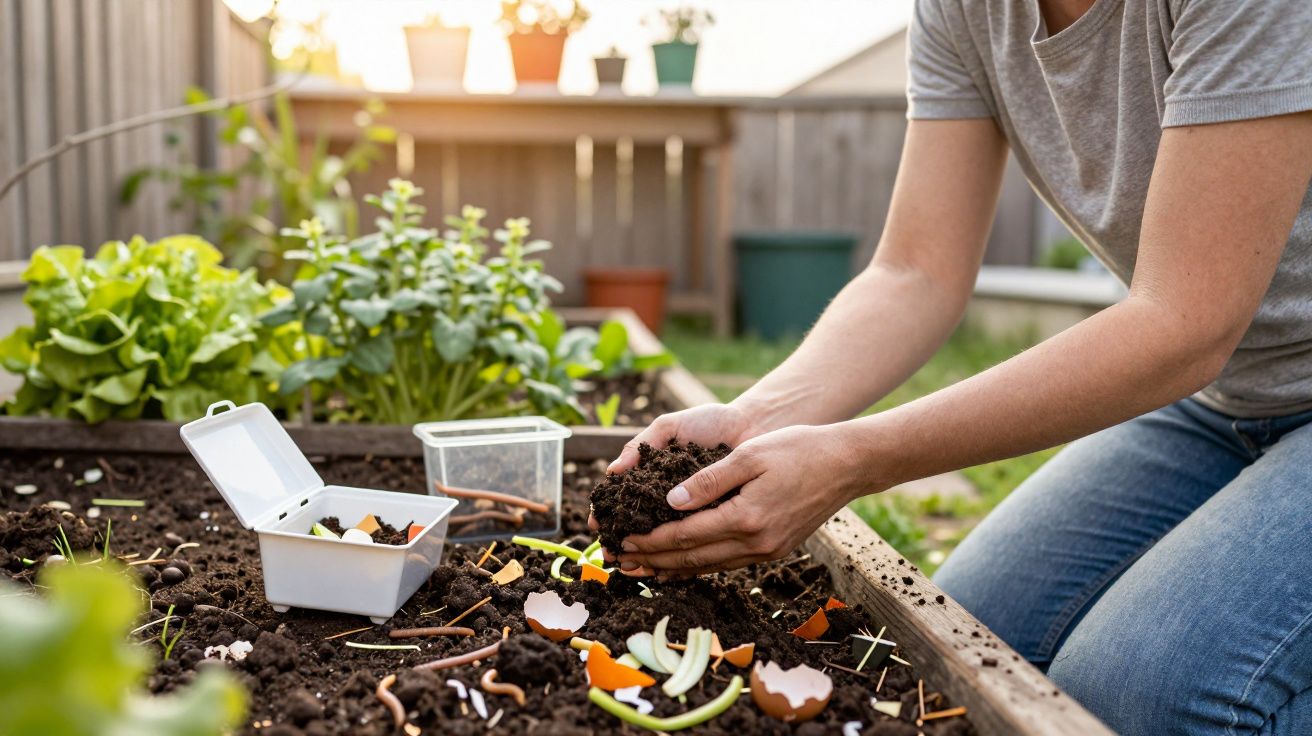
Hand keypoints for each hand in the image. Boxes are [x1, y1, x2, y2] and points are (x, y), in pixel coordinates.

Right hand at [587, 403, 761, 551]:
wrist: (752, 426)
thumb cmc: (709, 422)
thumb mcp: (669, 427)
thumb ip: (641, 444)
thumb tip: (612, 471)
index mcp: (653, 475)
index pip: (622, 499)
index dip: (608, 514)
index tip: (597, 527)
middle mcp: (668, 497)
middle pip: (638, 526)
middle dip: (623, 542)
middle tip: (611, 556)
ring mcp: (691, 511)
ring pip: (663, 539)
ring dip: (647, 556)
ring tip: (633, 567)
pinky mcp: (714, 521)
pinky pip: (693, 542)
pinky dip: (679, 557)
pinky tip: (665, 570)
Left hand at [614, 423, 884, 577]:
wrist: (847, 465)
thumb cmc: (798, 450)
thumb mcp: (748, 456)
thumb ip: (707, 481)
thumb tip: (670, 502)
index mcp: (745, 518)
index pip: (685, 536)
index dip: (650, 540)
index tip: (623, 539)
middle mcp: (755, 543)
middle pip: (692, 559)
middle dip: (653, 560)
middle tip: (620, 561)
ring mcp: (767, 551)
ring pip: (710, 566)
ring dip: (674, 569)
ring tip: (643, 569)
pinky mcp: (775, 550)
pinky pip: (728, 563)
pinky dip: (701, 565)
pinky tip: (684, 565)